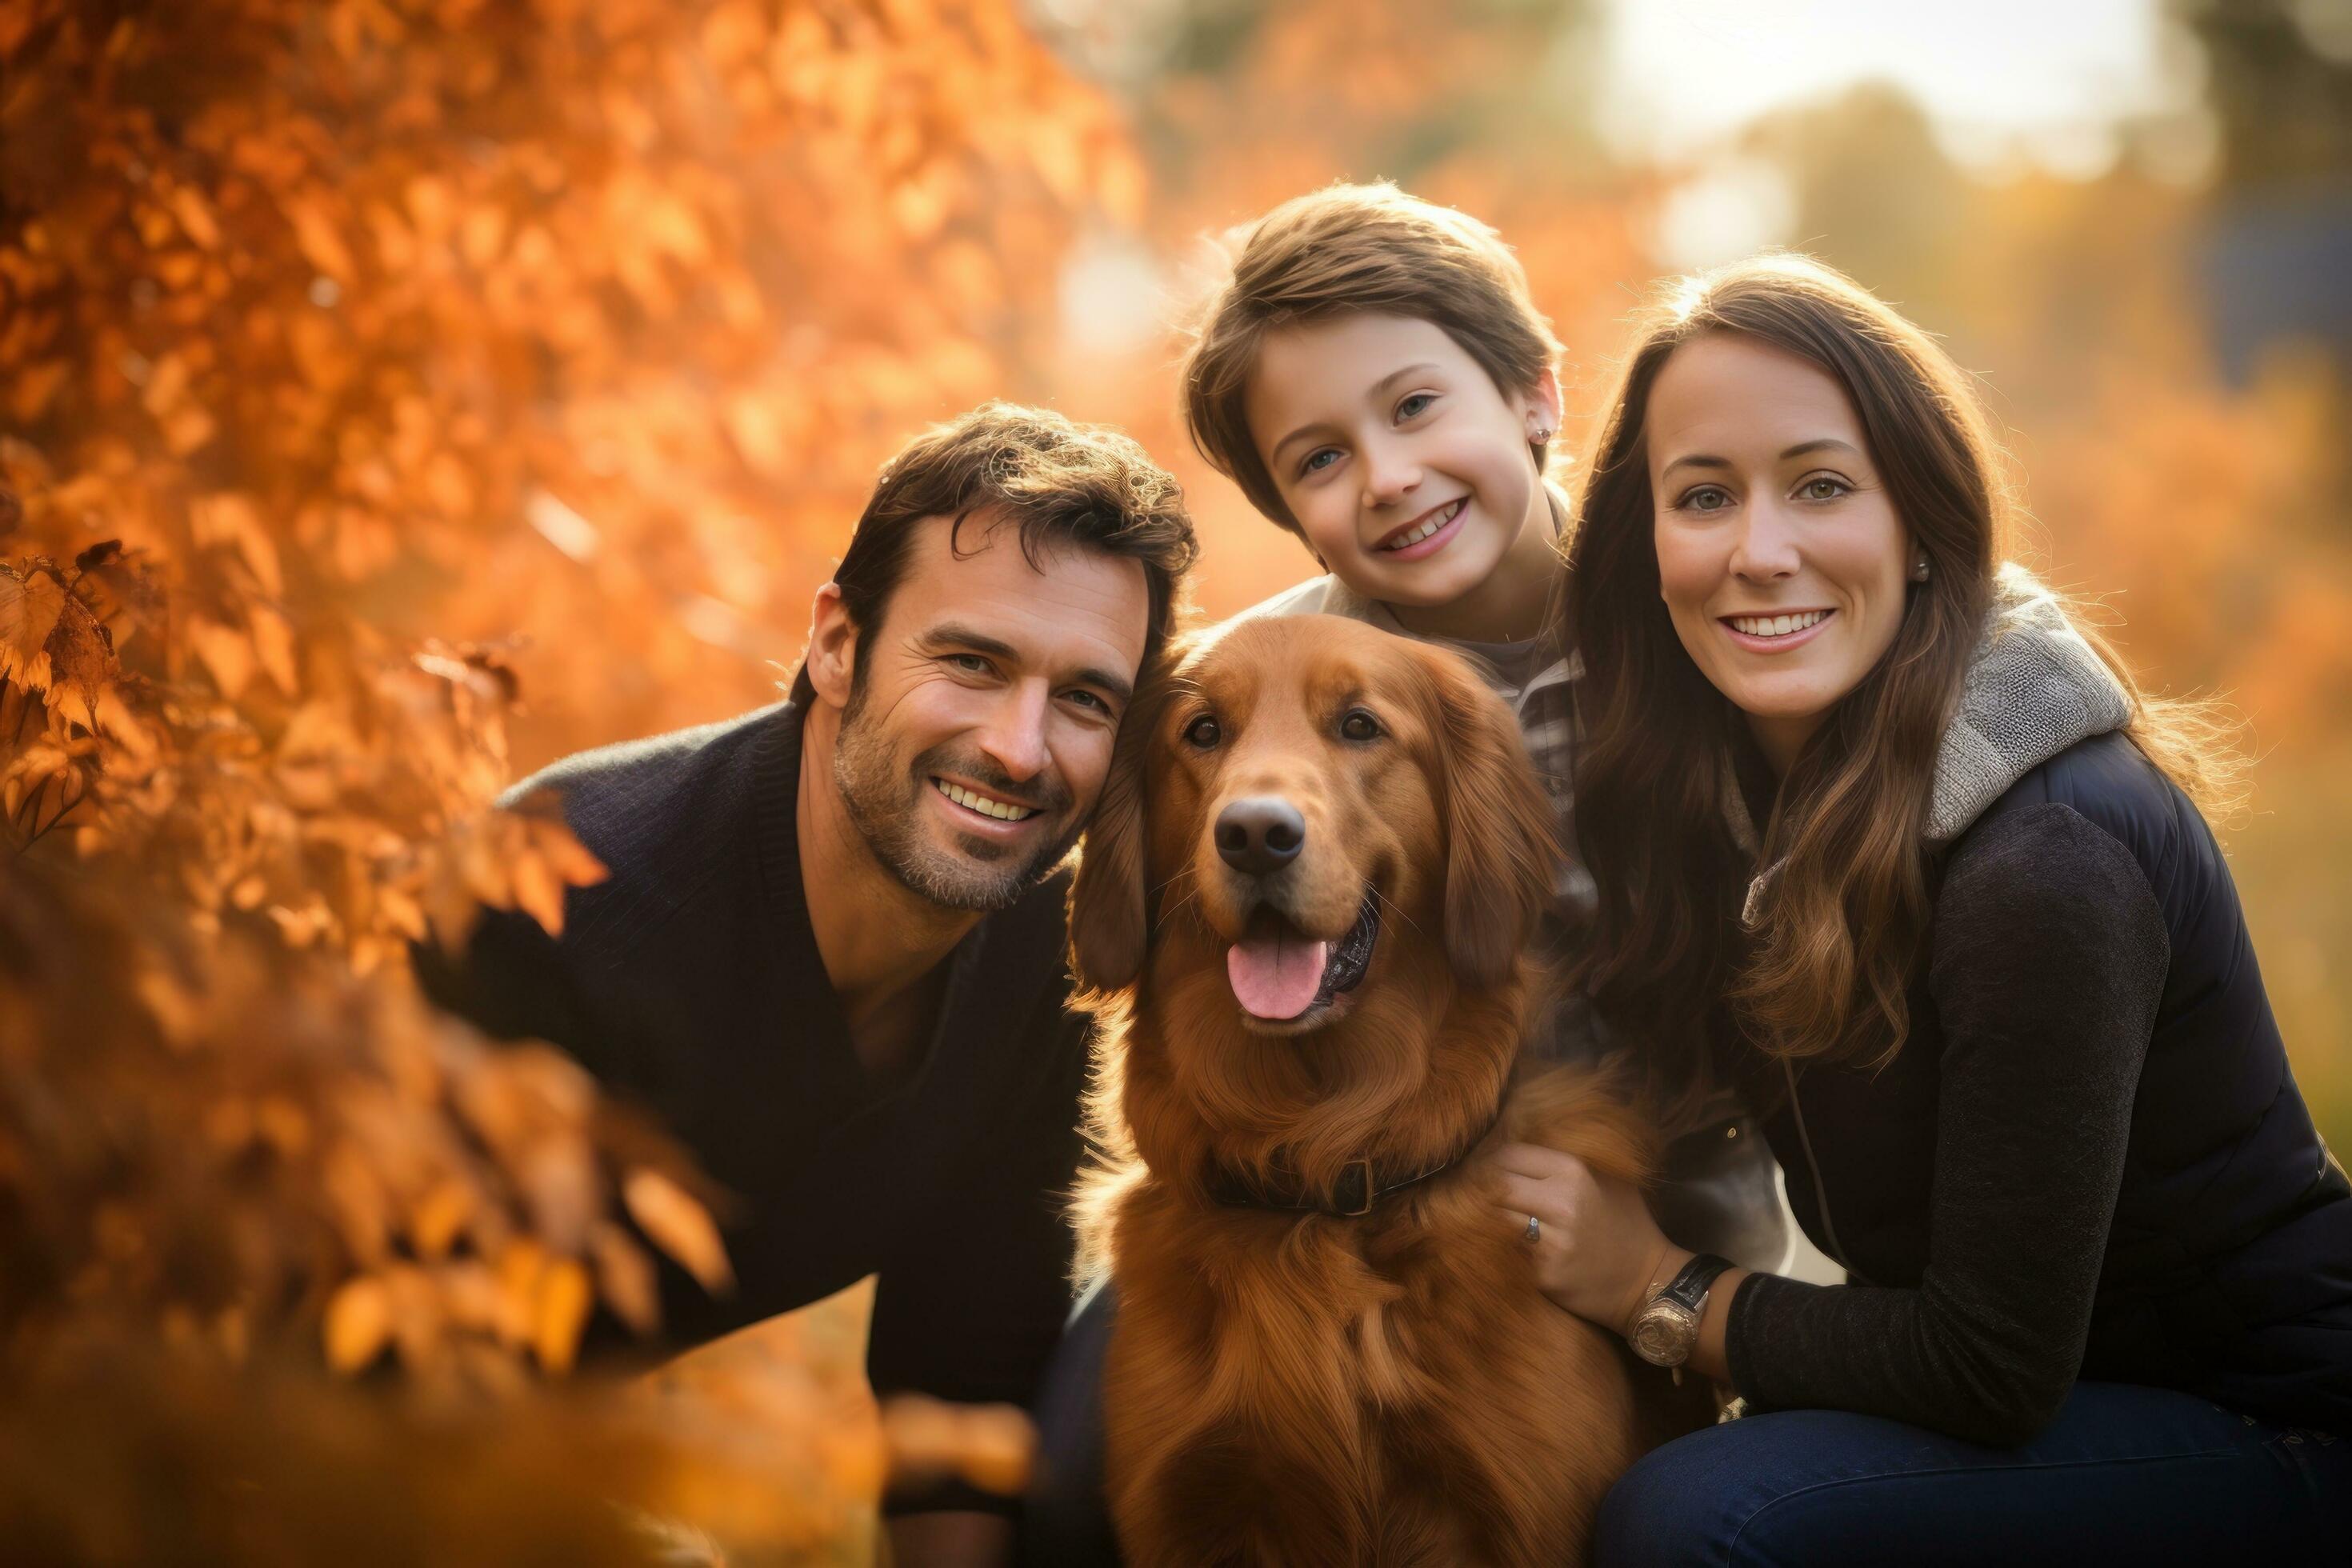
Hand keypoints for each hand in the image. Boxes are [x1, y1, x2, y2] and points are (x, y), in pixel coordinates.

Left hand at [1483, 1141, 1682, 1333]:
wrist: (1648, 1281)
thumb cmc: (1628, 1224)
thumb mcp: (1611, 1178)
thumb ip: (1571, 1157)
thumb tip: (1526, 1137)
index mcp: (1574, 1172)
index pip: (1511, 1155)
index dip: (1497, 1161)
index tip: (1492, 1169)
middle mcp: (1560, 1204)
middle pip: (1497, 1186)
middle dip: (1487, 1189)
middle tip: (1484, 1194)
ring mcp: (1552, 1243)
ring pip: (1497, 1220)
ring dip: (1494, 1219)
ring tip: (1499, 1218)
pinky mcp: (1544, 1275)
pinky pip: (1510, 1253)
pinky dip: (1507, 1248)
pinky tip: (1511, 1247)